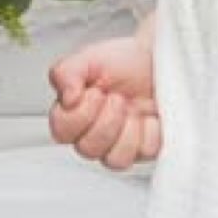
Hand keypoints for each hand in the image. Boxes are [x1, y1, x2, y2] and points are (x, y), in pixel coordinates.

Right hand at [48, 30, 159, 169]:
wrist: (156, 60)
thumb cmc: (122, 60)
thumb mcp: (88, 56)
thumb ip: (66, 72)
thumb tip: (66, 98)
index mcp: (75, 111)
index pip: (61, 131)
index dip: (79, 116)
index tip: (93, 92)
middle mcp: (94, 132)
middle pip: (87, 150)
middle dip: (106, 121)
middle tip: (116, 98)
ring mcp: (120, 144)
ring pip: (115, 161)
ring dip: (126, 131)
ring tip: (132, 108)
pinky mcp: (145, 149)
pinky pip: (145, 153)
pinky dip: (150, 131)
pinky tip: (149, 116)